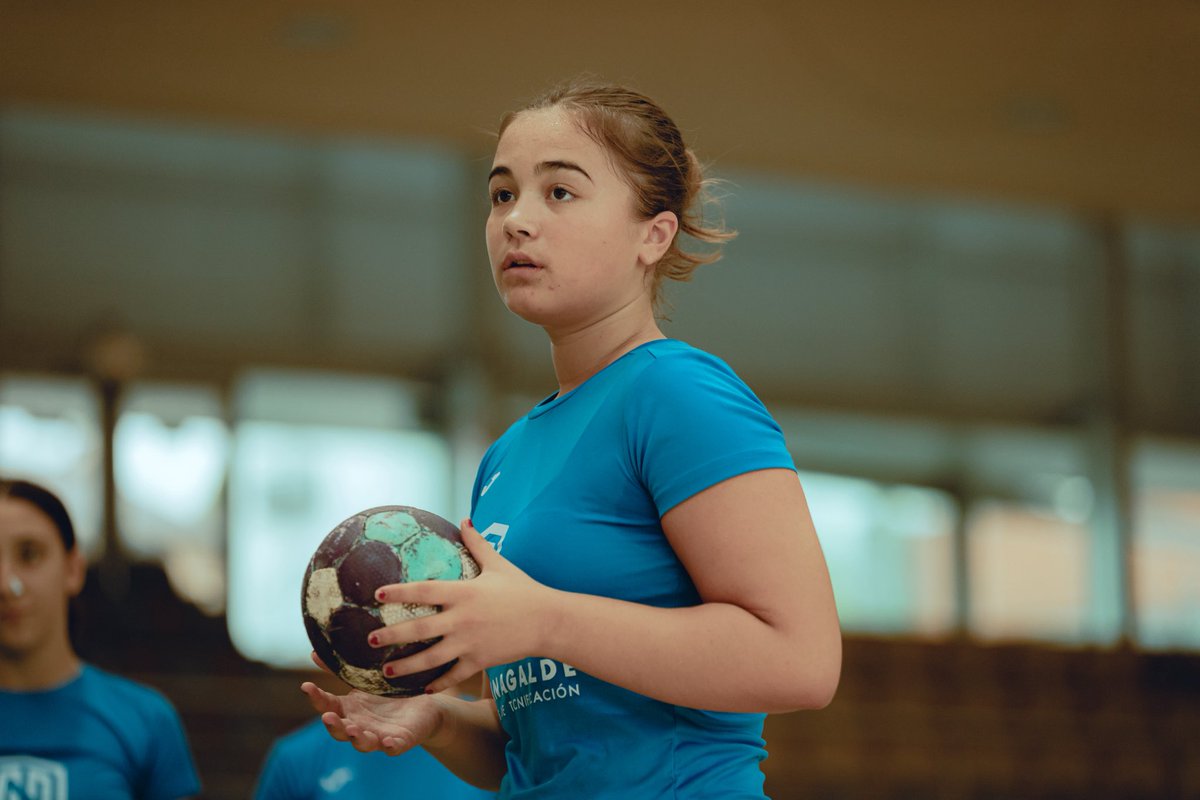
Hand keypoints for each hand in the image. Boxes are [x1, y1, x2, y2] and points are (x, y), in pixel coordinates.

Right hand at [301, 680, 444, 755]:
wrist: (424, 706)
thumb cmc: (389, 694)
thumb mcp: (365, 679)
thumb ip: (341, 669)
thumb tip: (315, 651)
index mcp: (349, 709)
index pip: (327, 705)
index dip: (316, 697)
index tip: (306, 686)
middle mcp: (360, 726)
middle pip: (340, 730)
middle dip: (333, 725)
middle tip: (327, 717)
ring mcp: (378, 736)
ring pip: (363, 743)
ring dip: (357, 738)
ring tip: (353, 730)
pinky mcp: (400, 742)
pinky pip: (393, 748)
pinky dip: (389, 747)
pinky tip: (387, 742)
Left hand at [367, 518, 557, 692]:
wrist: (548, 621)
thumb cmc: (523, 589)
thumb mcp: (499, 564)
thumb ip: (478, 544)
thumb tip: (464, 520)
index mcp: (464, 592)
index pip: (424, 591)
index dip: (399, 592)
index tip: (378, 594)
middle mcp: (462, 619)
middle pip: (419, 630)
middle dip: (392, 636)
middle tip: (371, 640)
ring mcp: (470, 643)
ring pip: (430, 658)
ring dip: (406, 666)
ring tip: (386, 671)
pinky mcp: (480, 661)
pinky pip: (453, 675)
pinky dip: (437, 683)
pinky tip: (423, 688)